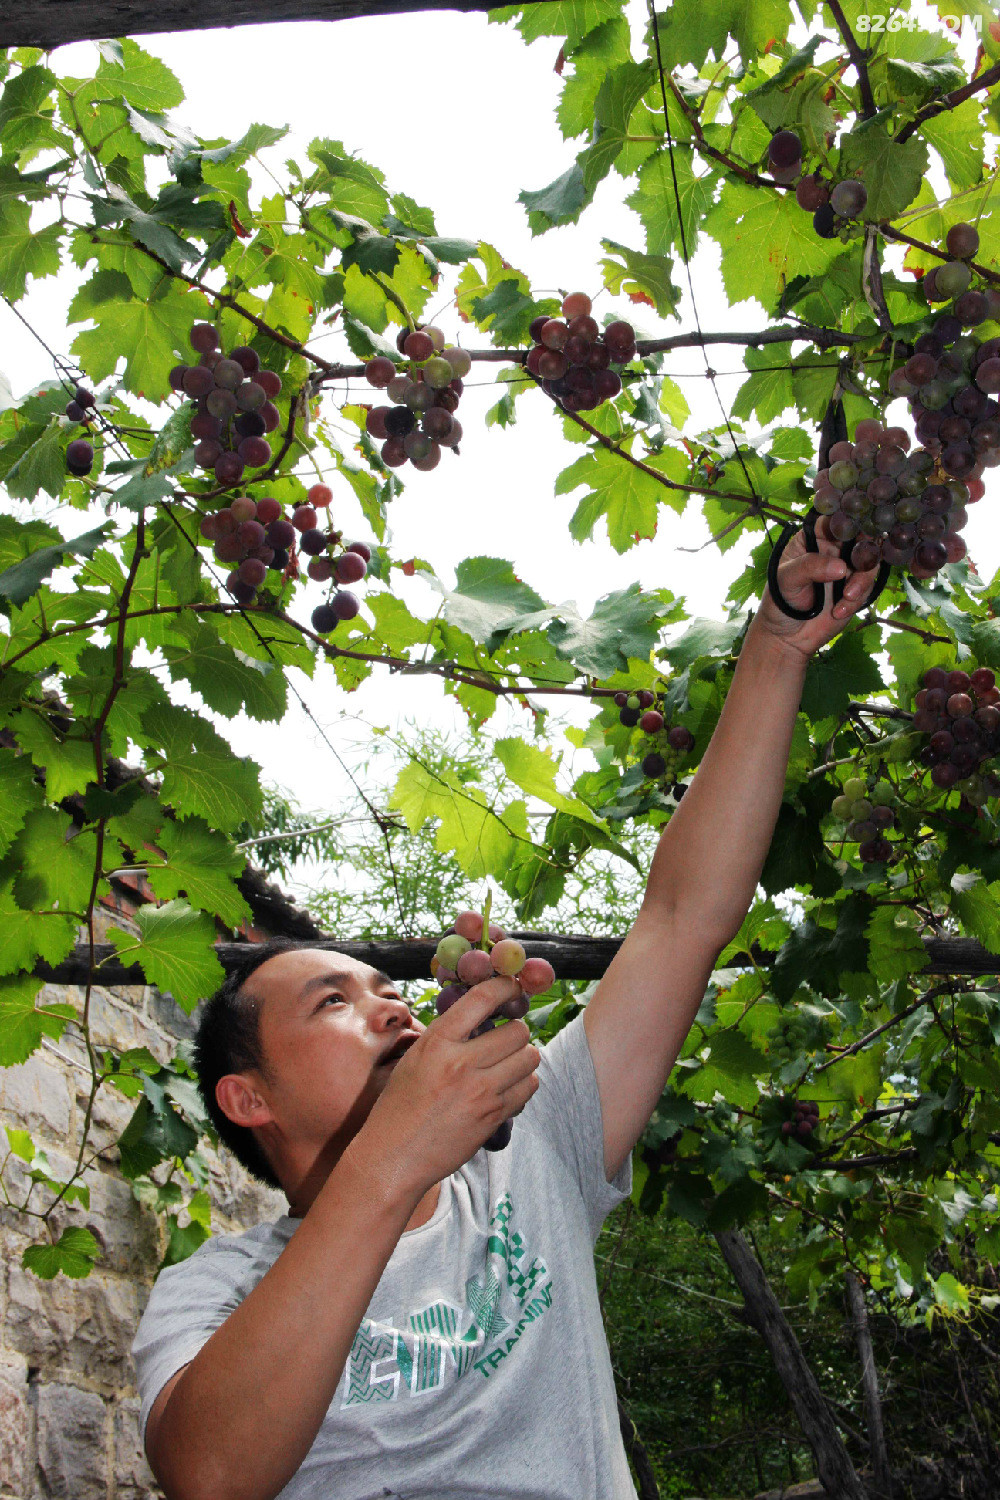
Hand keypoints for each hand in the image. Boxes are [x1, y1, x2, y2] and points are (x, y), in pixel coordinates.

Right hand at [360, 978, 540, 1195]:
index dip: (504, 986)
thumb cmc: (399, 1105)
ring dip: (523, 1058)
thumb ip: (447, 1036)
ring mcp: (480, 1091)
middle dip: (517, 1033)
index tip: (512, 987)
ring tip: (508, 1064)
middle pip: (518, 1031)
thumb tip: (481, 1015)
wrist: (394, 1156)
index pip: (482, 999)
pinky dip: (522, 1085)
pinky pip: (527, 1089)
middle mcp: (461, 1063)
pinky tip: (505, 1089)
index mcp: (437, 1041)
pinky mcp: (493, 1117)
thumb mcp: (415, 1058)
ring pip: (529, 1058)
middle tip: (507, 1040)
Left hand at [751, 517, 881, 661]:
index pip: (834, 519)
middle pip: (861, 536)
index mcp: (813, 537)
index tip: (853, 531)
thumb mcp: (786, 580)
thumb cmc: (780, 600)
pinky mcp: (856, 588)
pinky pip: (868, 586)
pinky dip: (857, 599)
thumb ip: (810, 567)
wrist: (787, 636)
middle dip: (864, 550)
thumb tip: (841, 567)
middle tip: (858, 566)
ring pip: (870, 561)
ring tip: (846, 597)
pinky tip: (838, 612)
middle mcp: (834, 548)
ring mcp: (847, 568)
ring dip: (862, 580)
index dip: (848, 519)